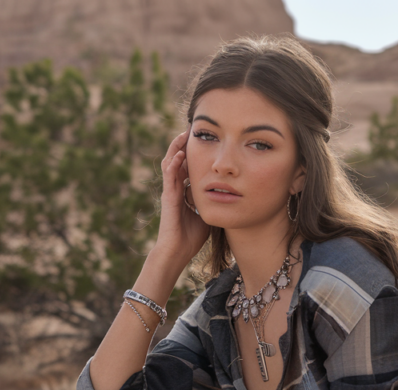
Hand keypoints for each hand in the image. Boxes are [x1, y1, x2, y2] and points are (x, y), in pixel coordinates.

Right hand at [154, 127, 209, 269]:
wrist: (177, 252)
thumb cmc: (191, 237)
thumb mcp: (207, 213)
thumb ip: (214, 201)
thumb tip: (229, 194)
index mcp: (183, 192)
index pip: (188, 167)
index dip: (195, 154)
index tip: (205, 141)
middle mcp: (175, 189)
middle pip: (178, 160)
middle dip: (185, 145)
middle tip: (194, 130)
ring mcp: (170, 192)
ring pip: (171, 163)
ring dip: (177, 147)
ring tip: (184, 134)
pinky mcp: (168, 197)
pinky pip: (169, 176)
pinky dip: (174, 163)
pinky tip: (181, 153)